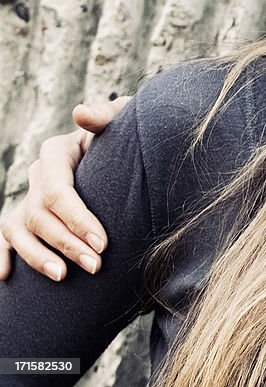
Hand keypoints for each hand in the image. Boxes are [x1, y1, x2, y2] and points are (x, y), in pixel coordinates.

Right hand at [0, 97, 129, 280]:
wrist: (126, 145)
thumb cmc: (128, 134)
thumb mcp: (124, 118)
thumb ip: (106, 116)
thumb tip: (81, 113)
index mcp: (57, 152)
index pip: (58, 191)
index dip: (77, 220)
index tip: (103, 243)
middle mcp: (38, 174)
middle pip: (42, 215)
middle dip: (67, 244)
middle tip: (95, 266)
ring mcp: (30, 195)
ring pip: (22, 229)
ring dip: (38, 256)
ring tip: (63, 277)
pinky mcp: (28, 213)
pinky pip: (7, 236)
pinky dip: (4, 255)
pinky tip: (8, 277)